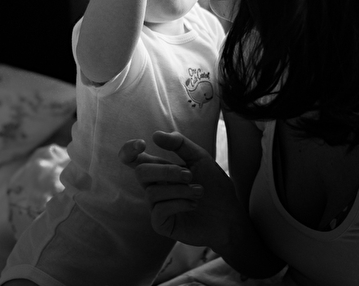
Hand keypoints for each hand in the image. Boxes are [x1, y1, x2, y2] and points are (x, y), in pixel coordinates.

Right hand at [119, 130, 243, 248]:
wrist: (229, 214)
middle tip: (190, 175)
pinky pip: (160, 210)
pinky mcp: (161, 224)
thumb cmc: (213, 185)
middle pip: (141, 172)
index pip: (132, 159)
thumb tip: (155, 135)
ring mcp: (155, 206)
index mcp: (159, 169)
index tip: (143, 144)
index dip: (129, 150)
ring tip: (200, 192)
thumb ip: (180, 144)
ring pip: (153, 192)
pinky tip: (193, 205)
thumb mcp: (200, 158)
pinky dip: (180, 204)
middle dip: (167, 171)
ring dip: (182, 190)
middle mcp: (154, 187)